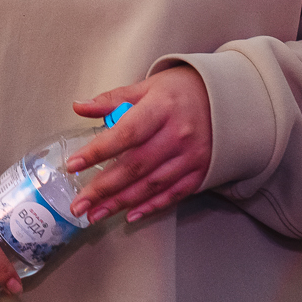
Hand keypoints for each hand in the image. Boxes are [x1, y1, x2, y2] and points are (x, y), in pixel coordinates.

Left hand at [65, 66, 212, 225]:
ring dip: (121, 203)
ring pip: (152, 185)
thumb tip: (79, 106)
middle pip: (136, 166)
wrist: (227, 100)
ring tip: (95, 214)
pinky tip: (130, 215)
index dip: (99, 151)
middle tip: (79, 204)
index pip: (126, 133)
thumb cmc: (182, 90)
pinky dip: (151, 207)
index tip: (74, 164)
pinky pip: (174, 194)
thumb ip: (112, 99)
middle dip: (104, 188)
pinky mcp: (200, 172)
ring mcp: (191, 157)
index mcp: (161, 109)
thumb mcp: (147, 86)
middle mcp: (177, 136)